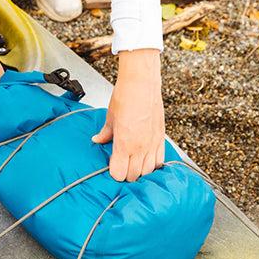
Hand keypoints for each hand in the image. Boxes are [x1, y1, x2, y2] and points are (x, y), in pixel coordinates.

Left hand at [92, 49, 164, 181]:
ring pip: (148, 171)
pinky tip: (147, 161)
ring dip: (140, 171)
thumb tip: (98, 140)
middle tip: (122, 168)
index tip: (112, 169)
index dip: (115, 174)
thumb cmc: (125, 96)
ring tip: (134, 165)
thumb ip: (105, 133)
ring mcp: (152, 143)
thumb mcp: (110, 117)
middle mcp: (139, 146)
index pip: (119, 173)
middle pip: (134, 175)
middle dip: (127, 175)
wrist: (141, 82)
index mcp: (124, 144)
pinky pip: (160, 160)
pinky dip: (154, 164)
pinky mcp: (161, 138)